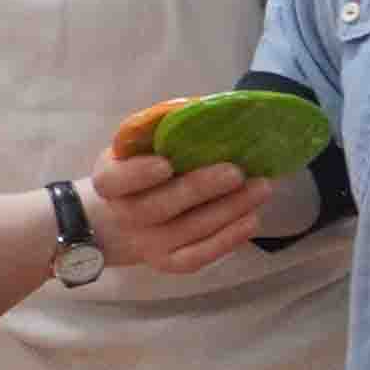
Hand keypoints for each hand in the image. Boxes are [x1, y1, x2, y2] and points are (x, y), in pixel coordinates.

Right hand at [85, 146, 272, 273]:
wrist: (118, 222)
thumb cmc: (136, 171)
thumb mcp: (134, 147)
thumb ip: (157, 129)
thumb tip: (199, 108)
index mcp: (109, 181)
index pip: (114, 181)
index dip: (138, 174)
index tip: (166, 163)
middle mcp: (125, 215)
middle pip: (158, 207)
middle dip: (199, 189)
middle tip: (235, 172)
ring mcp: (147, 244)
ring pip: (187, 231)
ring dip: (227, 210)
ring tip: (260, 189)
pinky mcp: (169, 262)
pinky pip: (198, 257)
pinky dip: (227, 240)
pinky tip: (251, 220)